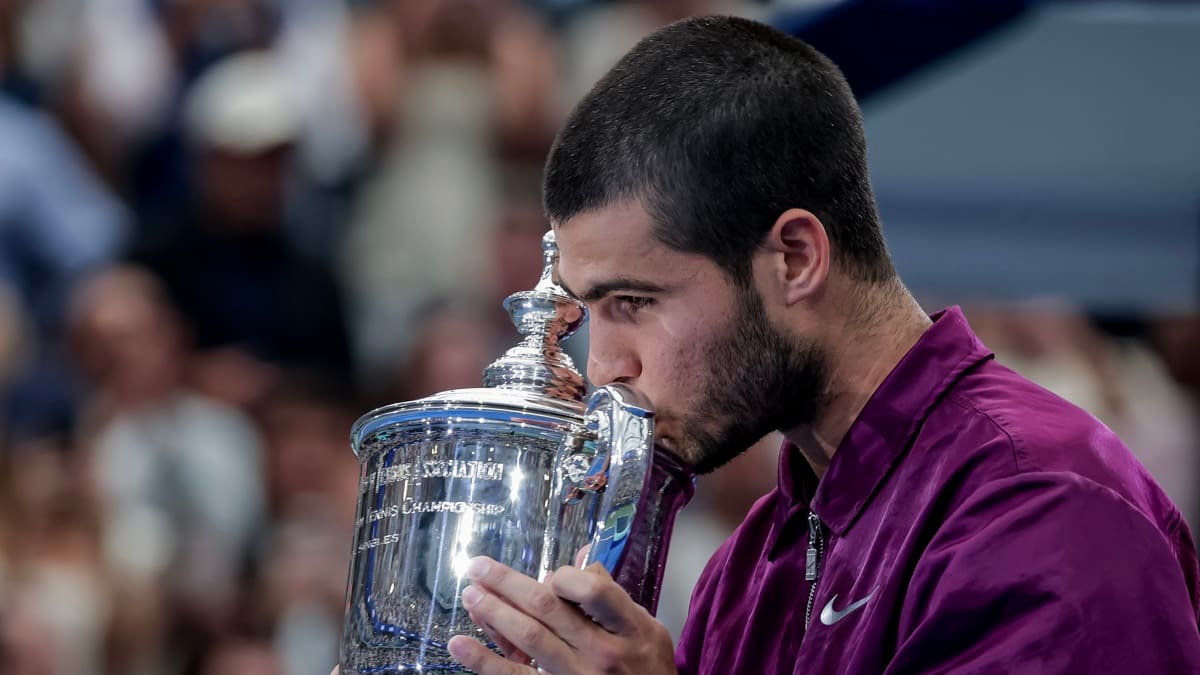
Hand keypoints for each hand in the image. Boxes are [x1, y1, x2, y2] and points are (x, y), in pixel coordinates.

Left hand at [447, 557, 677, 674]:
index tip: (549, 575)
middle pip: (548, 610)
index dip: (564, 576)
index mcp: (629, 628)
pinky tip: (461, 644)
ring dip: (493, 612)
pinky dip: (484, 661)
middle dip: (508, 583)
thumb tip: (582, 557)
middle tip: (478, 567)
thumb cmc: (648, 668)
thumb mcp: (647, 627)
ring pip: (528, 638)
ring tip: (470, 594)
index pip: (592, 591)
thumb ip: (612, 594)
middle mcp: (603, 652)